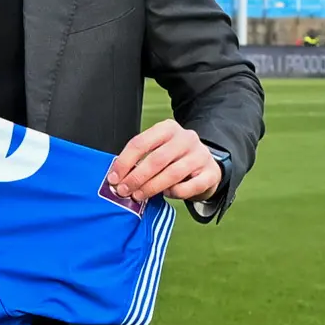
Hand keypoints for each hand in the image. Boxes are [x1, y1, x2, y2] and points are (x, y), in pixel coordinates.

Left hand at [107, 120, 221, 203]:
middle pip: (156, 159)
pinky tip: (166, 194)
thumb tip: (117, 178)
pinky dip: (175, 193)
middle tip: (123, 191)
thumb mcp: (158, 149)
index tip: (113, 178)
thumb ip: (140, 159)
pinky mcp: (211, 172)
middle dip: (136, 177)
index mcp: (168, 128)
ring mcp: (201, 155)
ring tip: (138, 196)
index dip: (124, 162)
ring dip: (151, 187)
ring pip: (172, 174)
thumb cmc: (174, 158)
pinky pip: (190, 187)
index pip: (141, 143)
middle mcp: (186, 138)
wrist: (206, 164)